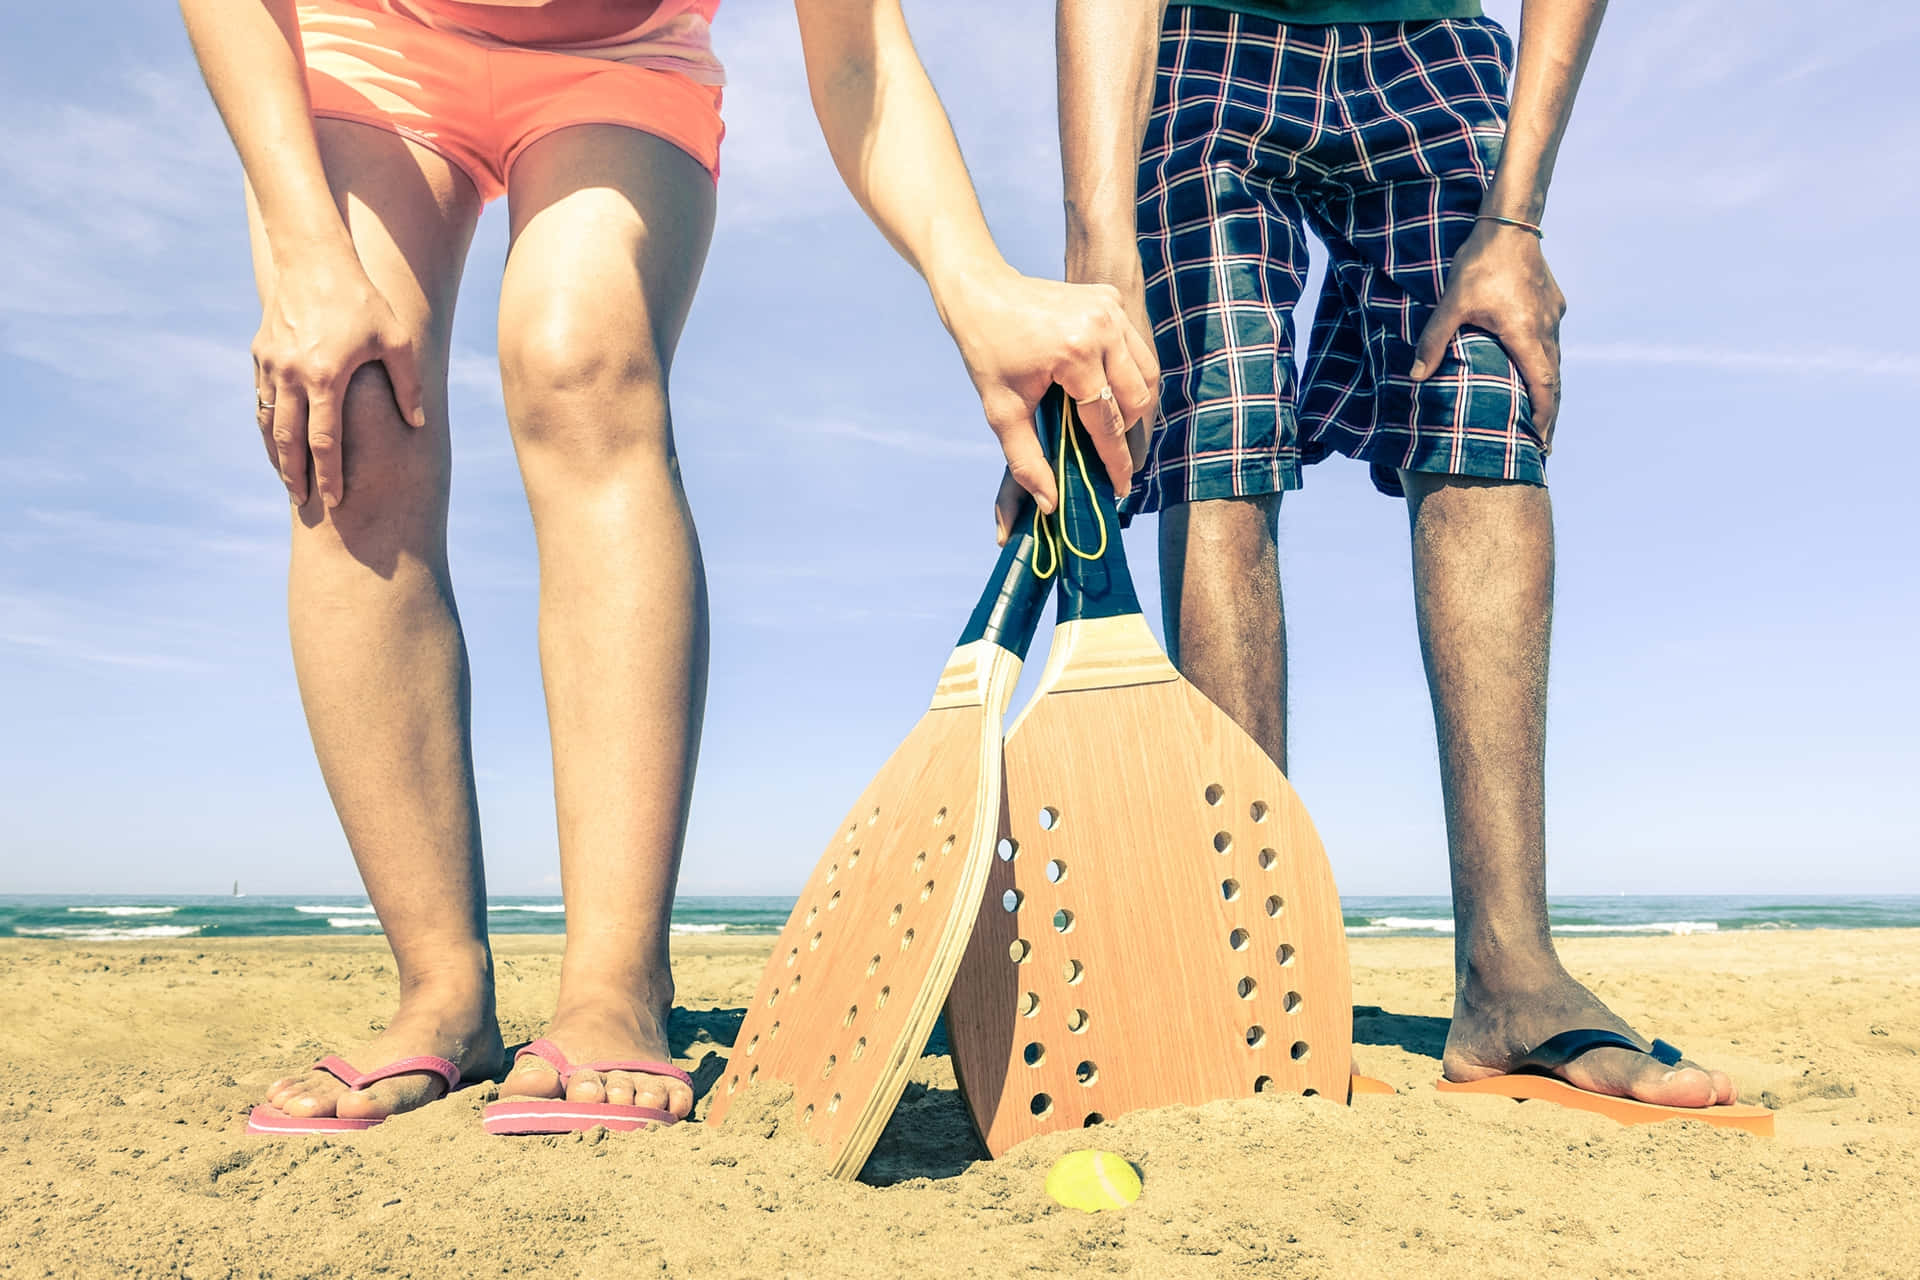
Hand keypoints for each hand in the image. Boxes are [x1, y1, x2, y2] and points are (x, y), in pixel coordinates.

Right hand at [252, 252, 425, 507]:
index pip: (325, 441)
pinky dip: (267, 423)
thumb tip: (417, 424)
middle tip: (301, 501)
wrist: (313, 260)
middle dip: (294, 474)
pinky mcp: (260, 353)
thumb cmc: (362, 301)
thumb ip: (408, 385)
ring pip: (268, 421)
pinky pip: (261, 398)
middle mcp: (291, 375)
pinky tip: (277, 439)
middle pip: (288, 440)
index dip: (329, 475)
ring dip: (276, 453)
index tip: (333, 500)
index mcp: (326, 377)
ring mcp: (271, 365)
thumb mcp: (396, 340)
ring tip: (288, 477)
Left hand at [939, 266, 1158, 539]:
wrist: (981, 292)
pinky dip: (1128, 370)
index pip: (1108, 421)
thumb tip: (1050, 504)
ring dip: (1133, 403)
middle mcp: (1102, 328)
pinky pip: (1136, 346)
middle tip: (1108, 452)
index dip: (1116, 461)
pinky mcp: (1112, 298)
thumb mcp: (1001, 411)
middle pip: (1137, 398)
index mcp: (1076, 355)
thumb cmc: (988, 353)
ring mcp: (1111, 309)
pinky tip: (1105, 383)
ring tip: (1109, 422)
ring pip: (1147, 372)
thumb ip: (1026, 460)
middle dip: (1125, 431)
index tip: (1120, 488)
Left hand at [1410, 221, 1565, 449]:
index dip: (1543, 418)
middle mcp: (1546, 329)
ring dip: (1549, 391)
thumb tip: (1414, 379)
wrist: (1508, 222)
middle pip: (1554, 381)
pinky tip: (1536, 370)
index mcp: (1526, 334)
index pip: (1543, 387)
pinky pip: (1552, 342)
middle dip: (1549, 415)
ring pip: (1555, 362)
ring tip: (1541, 417)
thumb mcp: (1450, 304)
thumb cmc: (1479, 263)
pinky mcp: (1551, 303)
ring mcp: (1552, 315)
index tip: (1542, 445)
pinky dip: (1547, 365)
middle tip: (1544, 445)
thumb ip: (1433, 341)